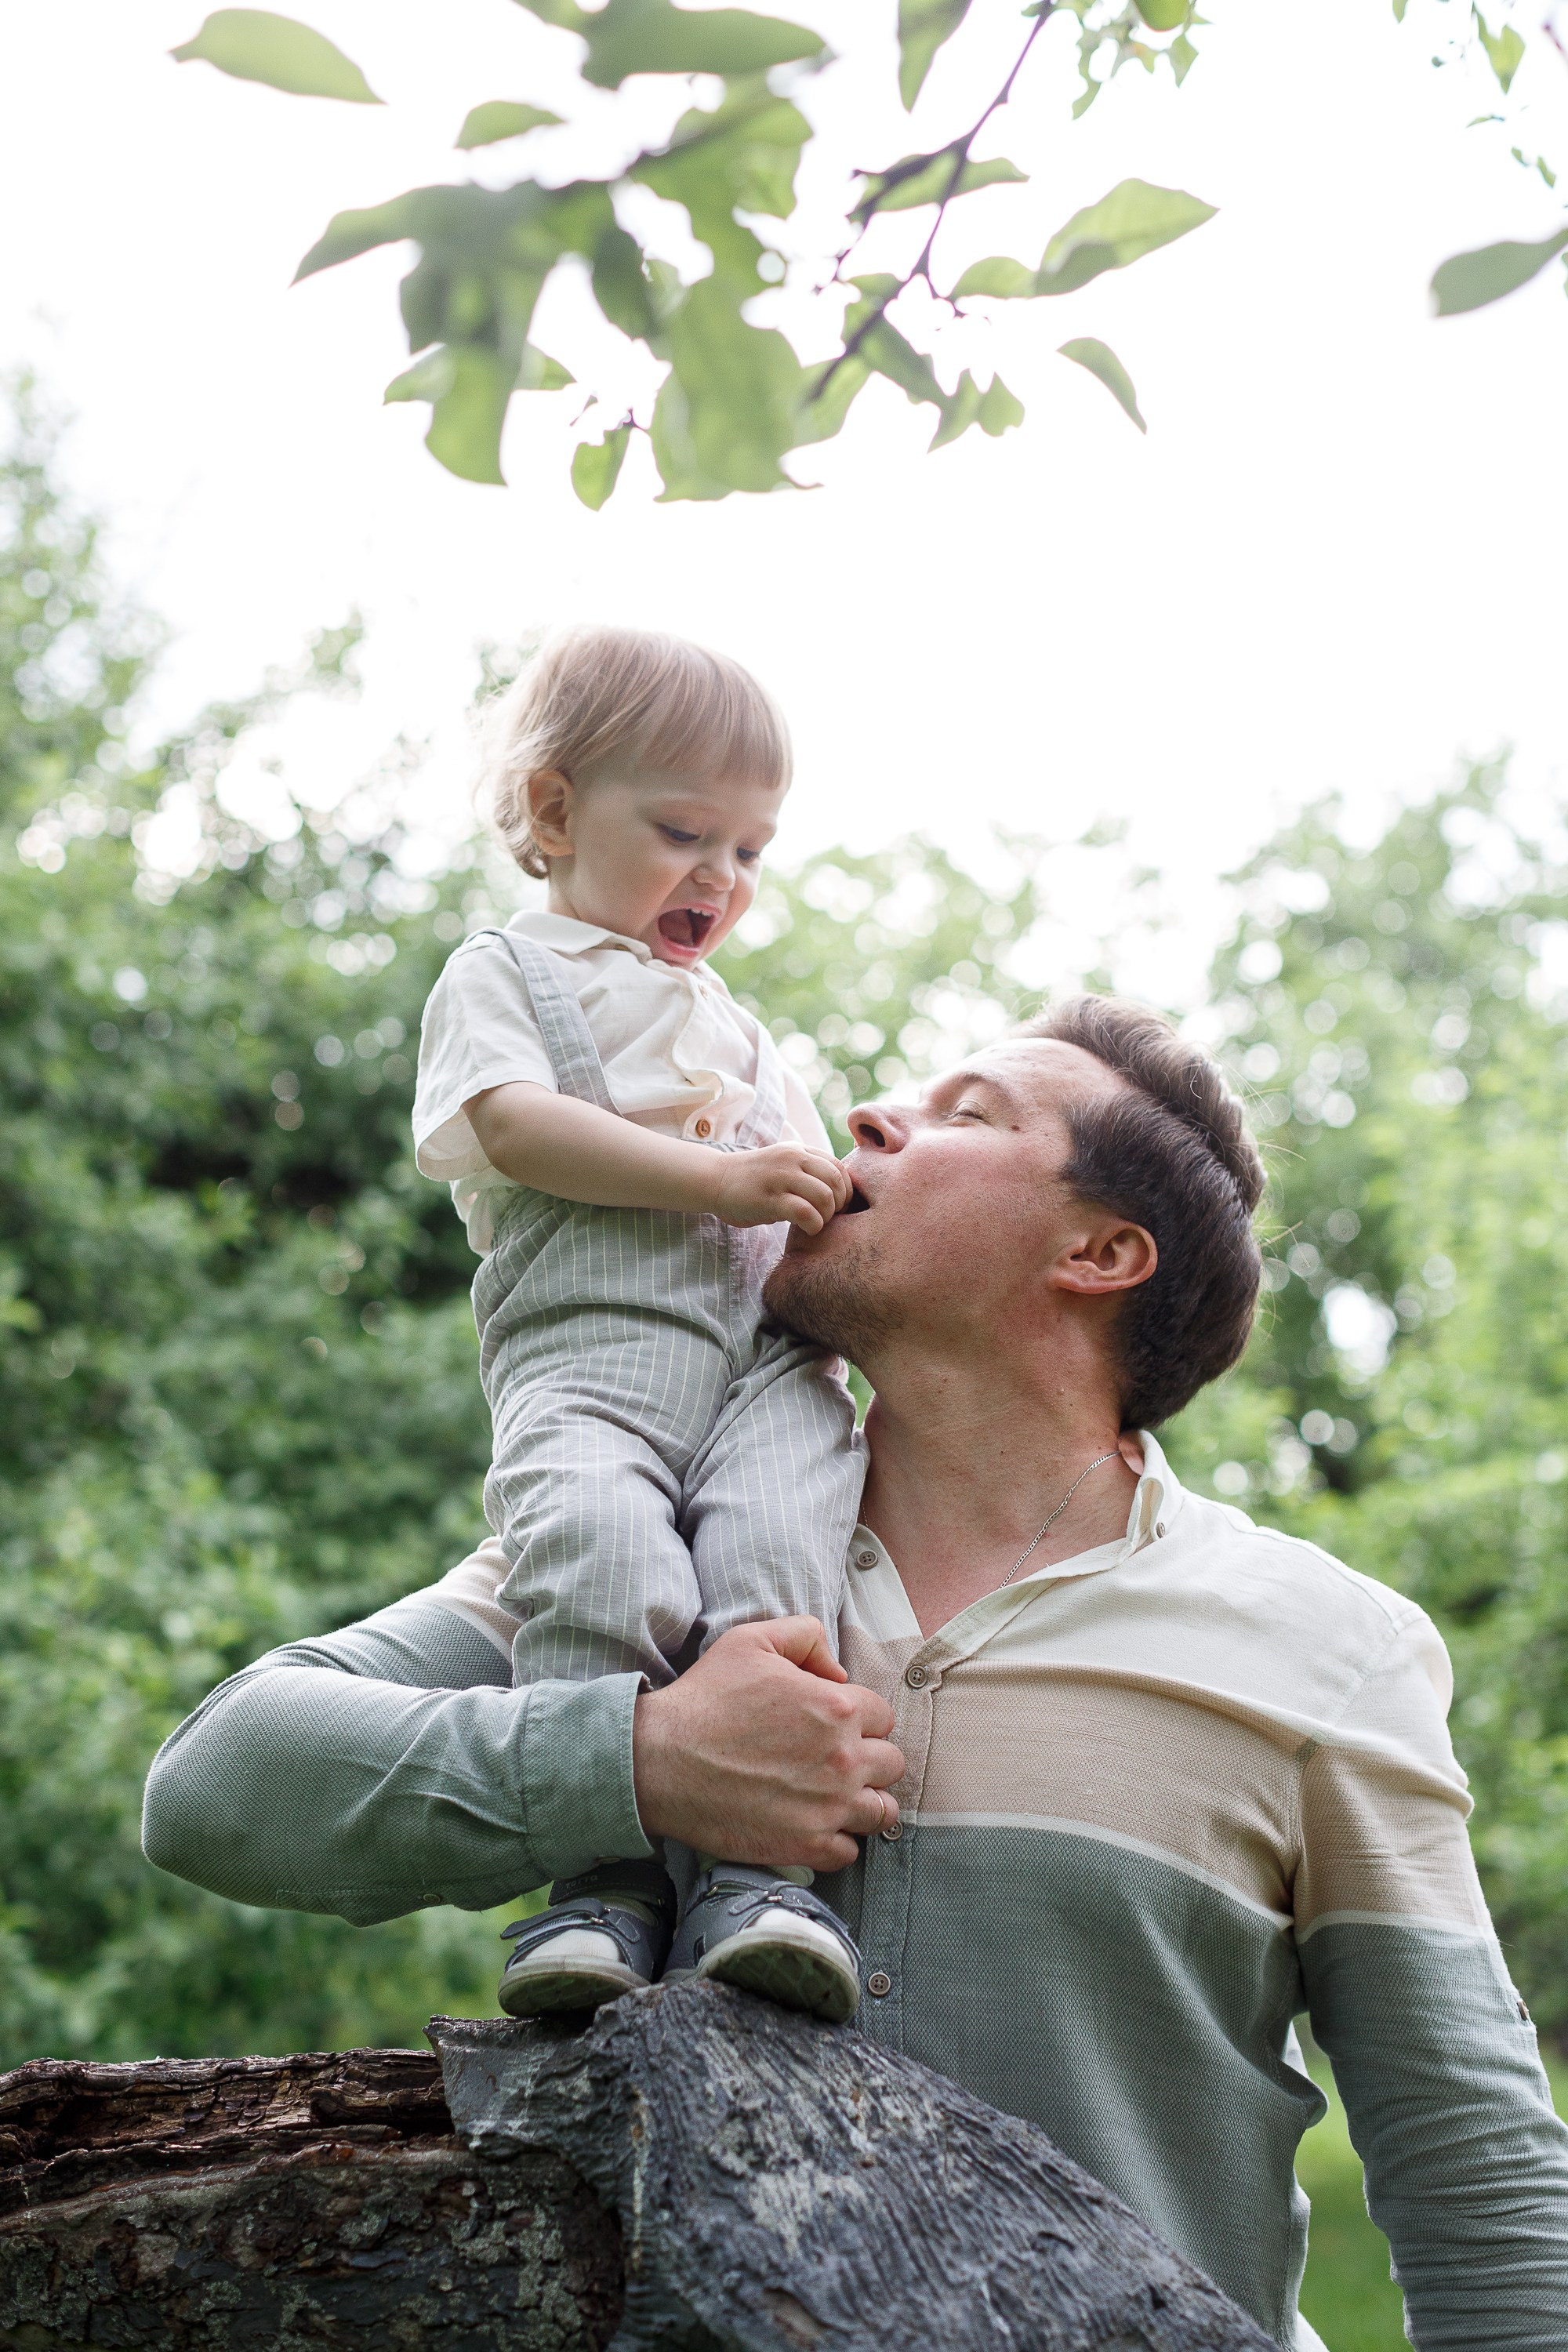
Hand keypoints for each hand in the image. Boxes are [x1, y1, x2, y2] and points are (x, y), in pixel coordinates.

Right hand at [632, 1618, 903, 1872]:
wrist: (660, 1760)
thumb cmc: (705, 1698)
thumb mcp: (752, 1640)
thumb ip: (806, 1636)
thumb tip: (837, 1670)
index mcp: (837, 1707)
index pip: (883, 1716)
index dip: (859, 1717)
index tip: (834, 1725)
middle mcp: (843, 1758)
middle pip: (892, 1764)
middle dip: (870, 1759)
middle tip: (835, 1759)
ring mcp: (828, 1807)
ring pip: (882, 1812)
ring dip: (865, 1802)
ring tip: (835, 1796)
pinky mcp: (805, 1845)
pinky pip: (849, 1852)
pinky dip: (836, 1840)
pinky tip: (813, 1824)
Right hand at [711, 1143, 850, 1234]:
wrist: (715, 1179)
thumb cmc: (753, 1181)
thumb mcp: (784, 1166)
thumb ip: (808, 1172)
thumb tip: (840, 1193)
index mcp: (799, 1151)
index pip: (839, 1166)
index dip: (846, 1190)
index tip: (839, 1206)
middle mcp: (793, 1159)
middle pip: (836, 1181)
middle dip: (839, 1204)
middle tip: (829, 1217)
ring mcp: (780, 1177)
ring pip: (824, 1196)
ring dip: (827, 1216)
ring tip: (816, 1223)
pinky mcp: (769, 1198)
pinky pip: (805, 1212)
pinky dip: (814, 1224)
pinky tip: (807, 1229)